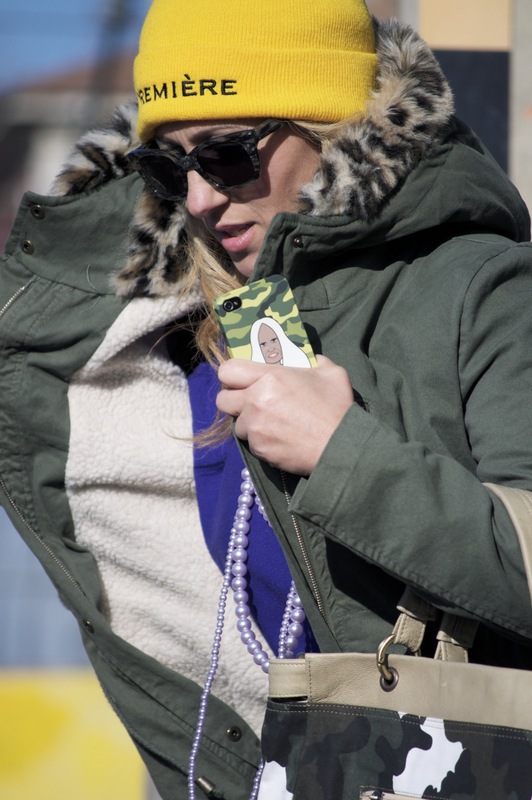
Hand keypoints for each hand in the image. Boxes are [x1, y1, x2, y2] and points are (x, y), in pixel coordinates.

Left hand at [216, 355, 353, 474]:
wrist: (340, 447)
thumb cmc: (337, 409)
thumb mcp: (331, 373)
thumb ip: (313, 361)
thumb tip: (306, 357)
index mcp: (270, 377)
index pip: (227, 370)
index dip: (231, 375)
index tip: (241, 380)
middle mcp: (256, 401)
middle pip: (222, 400)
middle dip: (233, 400)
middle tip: (249, 402)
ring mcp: (255, 427)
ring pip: (237, 424)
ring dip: (249, 423)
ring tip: (270, 424)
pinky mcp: (259, 449)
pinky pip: (250, 442)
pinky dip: (261, 441)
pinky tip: (279, 438)